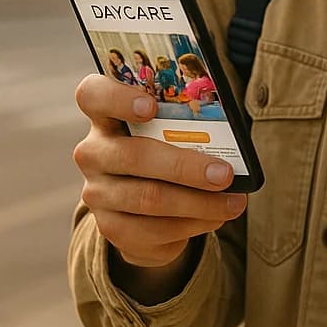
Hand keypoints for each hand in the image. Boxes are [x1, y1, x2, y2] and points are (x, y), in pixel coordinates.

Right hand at [72, 74, 246, 270]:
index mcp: (105, 113)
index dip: (118, 98)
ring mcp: (97, 192)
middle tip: (224, 174)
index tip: (150, 106)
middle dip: (185, 167)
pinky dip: (190, 225)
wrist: (146, 200)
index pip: (93, 95)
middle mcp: (94, 151)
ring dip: (198, 202)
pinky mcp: (109, 226)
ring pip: (148, 198)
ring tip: (233, 201)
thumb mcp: (173, 127)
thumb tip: (231, 143)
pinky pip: (152, 231)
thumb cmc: (168, 145)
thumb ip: (189, 123)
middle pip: (134, 156)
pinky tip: (215, 218)